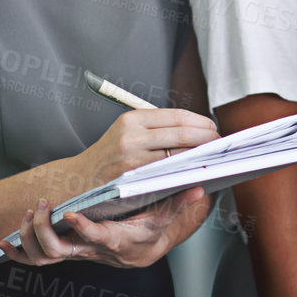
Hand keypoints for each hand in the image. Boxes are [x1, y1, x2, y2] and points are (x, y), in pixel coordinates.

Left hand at [0, 187, 210, 268]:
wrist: (138, 252)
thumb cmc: (150, 231)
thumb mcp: (165, 217)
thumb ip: (179, 202)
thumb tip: (198, 188)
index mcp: (115, 241)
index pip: (99, 238)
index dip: (84, 229)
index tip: (71, 213)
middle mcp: (91, 250)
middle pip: (60, 250)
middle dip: (44, 230)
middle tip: (44, 205)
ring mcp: (75, 251)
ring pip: (43, 255)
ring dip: (30, 235)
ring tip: (31, 210)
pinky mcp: (65, 250)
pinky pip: (34, 259)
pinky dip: (16, 252)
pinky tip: (3, 241)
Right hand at [71, 108, 219, 189]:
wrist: (77, 180)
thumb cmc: (110, 156)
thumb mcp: (127, 132)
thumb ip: (157, 128)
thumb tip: (197, 127)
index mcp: (133, 118)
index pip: (178, 116)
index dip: (201, 122)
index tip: (214, 128)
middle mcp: (131, 135)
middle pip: (182, 134)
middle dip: (206, 139)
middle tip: (220, 144)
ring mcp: (130, 159)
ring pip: (177, 155)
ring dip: (199, 157)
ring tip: (211, 157)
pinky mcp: (131, 180)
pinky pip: (165, 174)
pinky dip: (184, 172)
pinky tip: (194, 172)